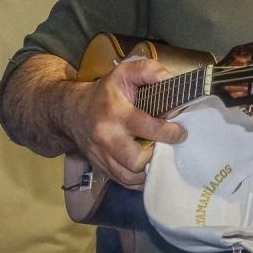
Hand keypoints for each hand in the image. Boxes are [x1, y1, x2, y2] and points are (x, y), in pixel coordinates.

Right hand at [65, 58, 185, 188]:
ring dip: (148, 170)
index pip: (147, 128)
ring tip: (157, 156)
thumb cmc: (105, 93)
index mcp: (115, 113)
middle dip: (156, 155)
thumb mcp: (124, 72)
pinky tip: (148, 167)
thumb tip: (169, 79)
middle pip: (136, 160)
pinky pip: (124, 183)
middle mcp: (107, 138)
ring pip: (130, 176)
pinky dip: (139, 179)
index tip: (180, 132)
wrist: (72, 112)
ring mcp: (102, 156)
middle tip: (166, 147)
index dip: (169, 133)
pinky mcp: (101, 168)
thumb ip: (148, 70)